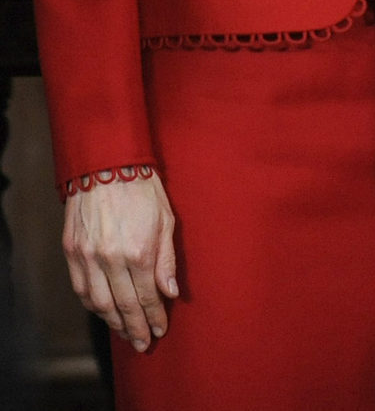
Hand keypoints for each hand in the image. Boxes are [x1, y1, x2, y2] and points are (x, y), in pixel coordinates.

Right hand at [63, 172, 177, 351]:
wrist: (106, 163)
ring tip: (125, 332)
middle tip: (143, 343)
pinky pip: (81, 289)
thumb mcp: (166, 218)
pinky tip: (103, 311)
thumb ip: (167, 258)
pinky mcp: (72, 250)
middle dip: (135, 328)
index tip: (160, 330)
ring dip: (113, 322)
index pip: (148, 297)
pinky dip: (92, 305)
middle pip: (124, 307)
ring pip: (99, 304)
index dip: (155, 317)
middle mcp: (111, 259)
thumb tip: (171, 292)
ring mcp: (88, 257)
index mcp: (139, 252)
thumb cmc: (142, 187)